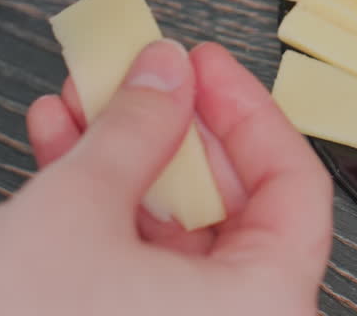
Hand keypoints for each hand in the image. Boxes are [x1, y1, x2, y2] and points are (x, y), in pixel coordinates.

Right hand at [0, 40, 331, 315]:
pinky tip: (62, 151)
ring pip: (176, 230)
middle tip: (141, 76)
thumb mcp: (77, 208)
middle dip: (172, 128)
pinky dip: (105, 208)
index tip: (206, 65)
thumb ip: (135, 127)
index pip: (294, 184)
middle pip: (233, 204)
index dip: (247, 111)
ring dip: (128, 159)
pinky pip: (140, 263)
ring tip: (83, 101)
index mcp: (265, 305)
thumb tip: (166, 74)